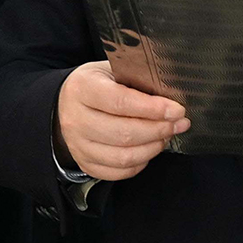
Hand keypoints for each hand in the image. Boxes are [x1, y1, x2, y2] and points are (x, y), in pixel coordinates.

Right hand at [58, 59, 185, 181]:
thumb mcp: (111, 70)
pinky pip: (118, 171)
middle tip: (178, 124)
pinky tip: (148, 149)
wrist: (64, 104)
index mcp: (83, 89)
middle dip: (159, 130)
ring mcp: (78, 145)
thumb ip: (137, 79)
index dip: (153, 109)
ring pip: (123, 156)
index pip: (121, 102)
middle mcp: (76, 119)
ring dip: (152, 148)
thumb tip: (171, 96)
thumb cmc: (95, 85)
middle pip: (124, 133)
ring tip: (166, 136)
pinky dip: (140, 163)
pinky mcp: (85, 163)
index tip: (177, 110)